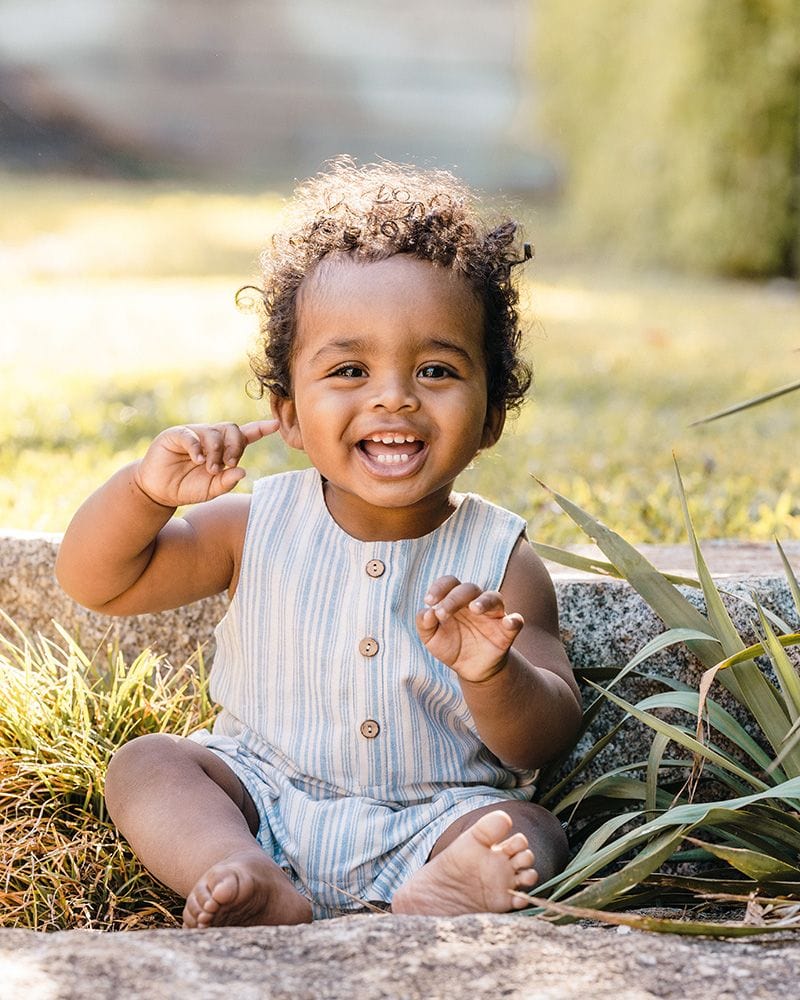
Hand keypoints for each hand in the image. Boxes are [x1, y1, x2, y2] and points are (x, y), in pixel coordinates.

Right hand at [133, 419, 279, 506]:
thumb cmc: (188, 488)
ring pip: (214, 432)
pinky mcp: (176, 435)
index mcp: (223, 449)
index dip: (260, 429)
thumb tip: (242, 471)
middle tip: (229, 464)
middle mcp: (211, 437)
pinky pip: (191, 434)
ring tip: (210, 469)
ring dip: (216, 452)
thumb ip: (227, 481)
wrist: (159, 491)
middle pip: (233, 429)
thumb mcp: (211, 489)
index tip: (276, 425)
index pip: (245, 435)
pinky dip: (197, 447)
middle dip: (235, 447)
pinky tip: (198, 460)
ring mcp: (194, 434)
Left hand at [416, 575, 523, 682]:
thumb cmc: (450, 646)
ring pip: (494, 598)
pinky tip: (509, 623)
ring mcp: (493, 616)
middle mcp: (475, 603)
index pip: (450, 583)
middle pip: (469, 588)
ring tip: (474, 608)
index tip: (428, 601)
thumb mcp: (431, 638)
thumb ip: (424, 624)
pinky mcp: (506, 632)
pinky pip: (516, 621)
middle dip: (454, 598)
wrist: (470, 670)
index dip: (439, 587)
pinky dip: (515, 620)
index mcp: (456, 600)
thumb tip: (427, 612)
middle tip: (442, 613)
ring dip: (484, 601)